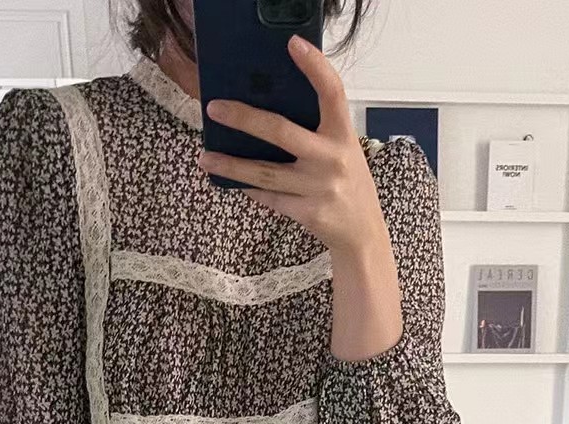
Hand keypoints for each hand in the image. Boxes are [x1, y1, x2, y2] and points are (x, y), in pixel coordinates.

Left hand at [198, 35, 388, 257]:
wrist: (363, 234)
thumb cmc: (348, 184)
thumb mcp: (343, 151)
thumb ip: (318, 131)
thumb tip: (268, 108)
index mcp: (344, 136)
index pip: (332, 92)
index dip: (315, 66)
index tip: (293, 44)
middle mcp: (332, 159)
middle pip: (280, 131)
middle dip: (243, 119)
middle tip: (214, 108)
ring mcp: (319, 188)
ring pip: (265, 172)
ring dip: (231, 165)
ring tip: (205, 158)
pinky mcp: (308, 213)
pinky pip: (270, 197)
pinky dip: (250, 188)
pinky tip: (231, 181)